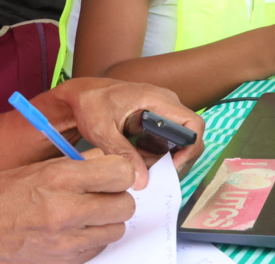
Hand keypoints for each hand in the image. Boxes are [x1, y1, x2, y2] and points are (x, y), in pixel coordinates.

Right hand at [0, 154, 135, 262]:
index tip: (114, 172)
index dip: (120, 171)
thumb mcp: (39, 167)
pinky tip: (77, 229)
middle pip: (125, 205)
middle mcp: (66, 210)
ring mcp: (66, 241)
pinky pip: (99, 248)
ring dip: (108, 219)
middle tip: (103, 193)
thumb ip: (78, 163)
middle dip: (117, 196)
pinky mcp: (64, 262)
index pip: (119, 173)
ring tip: (89, 212)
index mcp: (59, 178)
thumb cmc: (1, 194)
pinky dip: (93, 238)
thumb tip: (110, 161)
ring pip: (116, 229)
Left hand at [51, 78, 204, 187]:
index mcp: (157, 99)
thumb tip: (141, 180)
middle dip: (176, 160)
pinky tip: (137, 156)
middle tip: (153, 173)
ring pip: (178, 142)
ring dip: (164, 159)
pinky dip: (156, 155)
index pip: (193, 124)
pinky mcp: (156, 120)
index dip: (191, 149)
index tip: (173, 167)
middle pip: (189, 137)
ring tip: (139, 163)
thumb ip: (123, 153)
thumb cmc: (90, 104)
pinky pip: (167, 141)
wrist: (81, 95)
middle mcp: (165, 103)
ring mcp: (162, 111)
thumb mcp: (102, 130)